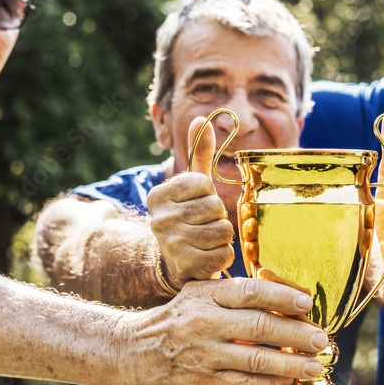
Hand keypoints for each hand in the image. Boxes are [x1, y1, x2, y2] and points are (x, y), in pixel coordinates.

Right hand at [126, 277, 328, 384]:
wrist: (131, 353)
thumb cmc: (176, 320)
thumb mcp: (198, 295)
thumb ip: (234, 295)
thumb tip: (285, 298)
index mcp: (205, 295)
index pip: (250, 291)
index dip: (283, 296)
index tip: (307, 302)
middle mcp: (204, 323)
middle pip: (260, 326)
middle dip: (297, 333)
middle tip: (321, 339)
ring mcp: (203, 355)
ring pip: (256, 360)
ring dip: (291, 363)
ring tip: (314, 365)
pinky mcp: (203, 383)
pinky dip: (269, 383)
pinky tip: (286, 381)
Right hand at [147, 117, 234, 288]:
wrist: (172, 262)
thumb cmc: (188, 216)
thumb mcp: (191, 185)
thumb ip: (197, 152)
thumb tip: (201, 117)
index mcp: (158, 195)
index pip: (203, 183)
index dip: (207, 193)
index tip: (196, 203)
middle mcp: (159, 219)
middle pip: (215, 207)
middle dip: (216, 216)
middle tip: (202, 225)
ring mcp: (171, 244)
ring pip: (223, 230)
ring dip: (221, 237)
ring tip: (205, 240)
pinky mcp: (186, 266)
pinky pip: (224, 254)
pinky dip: (222, 256)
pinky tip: (208, 256)